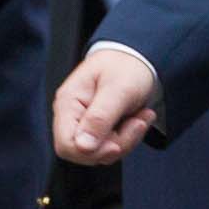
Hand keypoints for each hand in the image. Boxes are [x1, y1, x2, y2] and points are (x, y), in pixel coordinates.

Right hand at [51, 51, 156, 165]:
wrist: (140, 56)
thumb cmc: (127, 65)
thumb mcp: (119, 88)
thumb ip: (100, 117)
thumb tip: (82, 147)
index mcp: (68, 103)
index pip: (66, 144)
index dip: (90, 152)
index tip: (117, 144)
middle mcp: (72, 116)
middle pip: (85, 153)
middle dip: (116, 144)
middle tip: (138, 122)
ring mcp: (85, 123)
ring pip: (101, 153)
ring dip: (128, 138)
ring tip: (142, 115)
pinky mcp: (99, 128)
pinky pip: (112, 146)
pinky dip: (130, 136)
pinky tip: (140, 118)